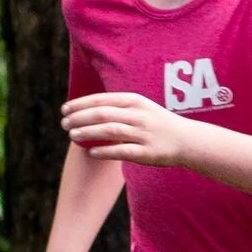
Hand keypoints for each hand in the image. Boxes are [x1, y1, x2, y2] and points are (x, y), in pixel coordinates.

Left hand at [62, 91, 197, 168]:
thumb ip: (118, 109)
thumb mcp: (141, 108)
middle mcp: (138, 115)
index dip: (81, 104)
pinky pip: (121, 151)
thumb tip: (88, 111)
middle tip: (63, 123)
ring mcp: (143, 134)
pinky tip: (91, 152)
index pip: (102, 99)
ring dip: (87, 132)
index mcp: (135, 101)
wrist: (188, 141)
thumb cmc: (159, 124)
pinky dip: (104, 151)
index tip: (65, 109)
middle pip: (102, 114)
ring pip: (109, 131)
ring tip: (71, 135)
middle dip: (79, 117)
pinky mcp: (146, 152)